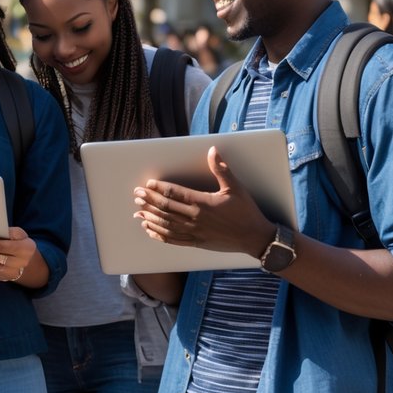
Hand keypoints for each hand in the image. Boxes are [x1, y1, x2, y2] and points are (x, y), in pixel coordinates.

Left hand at [132, 146, 272, 257]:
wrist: (255, 238)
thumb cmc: (246, 212)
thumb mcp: (236, 188)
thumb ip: (221, 169)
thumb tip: (212, 150)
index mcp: (203, 203)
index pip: (175, 193)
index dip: (159, 189)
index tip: (147, 184)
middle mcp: (196, 218)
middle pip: (166, 208)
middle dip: (149, 201)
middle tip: (136, 195)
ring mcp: (194, 232)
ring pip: (166, 224)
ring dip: (150, 217)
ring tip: (137, 211)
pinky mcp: (196, 242)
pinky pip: (173, 239)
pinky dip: (159, 234)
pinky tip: (149, 229)